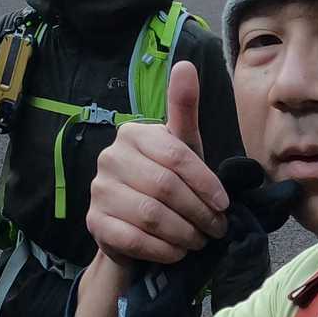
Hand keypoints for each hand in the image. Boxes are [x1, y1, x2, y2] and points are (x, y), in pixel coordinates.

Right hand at [86, 61, 229, 265]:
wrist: (132, 224)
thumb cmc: (165, 180)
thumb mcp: (181, 146)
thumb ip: (183, 108)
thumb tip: (185, 64)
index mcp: (132, 134)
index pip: (176, 156)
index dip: (205, 182)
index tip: (224, 204)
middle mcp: (109, 157)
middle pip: (165, 187)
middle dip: (198, 213)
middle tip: (216, 229)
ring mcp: (98, 190)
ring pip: (151, 215)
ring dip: (184, 233)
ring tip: (200, 241)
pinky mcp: (93, 221)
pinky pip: (134, 238)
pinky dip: (163, 249)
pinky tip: (177, 251)